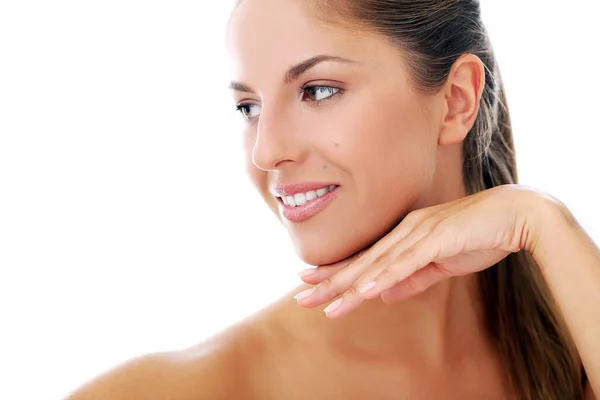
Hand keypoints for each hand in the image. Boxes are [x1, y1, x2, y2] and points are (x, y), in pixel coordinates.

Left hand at [294, 184, 555, 317]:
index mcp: (406, 235)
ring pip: (377, 265)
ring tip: (325, 304)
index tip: (311, 283)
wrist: (516, 215)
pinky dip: (385, 277)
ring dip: (351, 286)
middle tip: (300, 296)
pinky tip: (365, 291)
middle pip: (362, 261)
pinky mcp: (437, 238)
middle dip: (330, 281)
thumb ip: (414, 278)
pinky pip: (407, 262)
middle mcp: (406, 231)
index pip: (365, 258)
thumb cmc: (479, 235)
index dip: (337, 272)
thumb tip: (384, 296)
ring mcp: (420, 233)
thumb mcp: (441, 264)